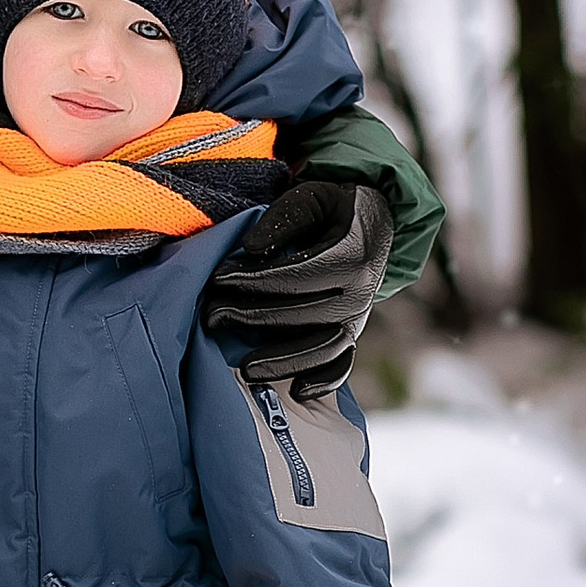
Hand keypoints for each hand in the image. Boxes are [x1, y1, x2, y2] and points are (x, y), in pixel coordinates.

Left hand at [202, 174, 395, 392]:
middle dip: (255, 318)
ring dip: (284, 360)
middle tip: (213, 316)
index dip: (255, 279)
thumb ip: (284, 218)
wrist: (372, 223)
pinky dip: (324, 381)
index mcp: (353, 254)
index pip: (298, 275)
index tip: (217, 279)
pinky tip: (297, 390)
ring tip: (245, 368)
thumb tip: (251, 249)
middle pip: (305, 313)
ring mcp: (359, 317)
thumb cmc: (333, 207)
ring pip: (323, 347)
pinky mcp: (353, 333)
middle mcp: (361, 291)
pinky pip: (343, 364)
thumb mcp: (312, 196)